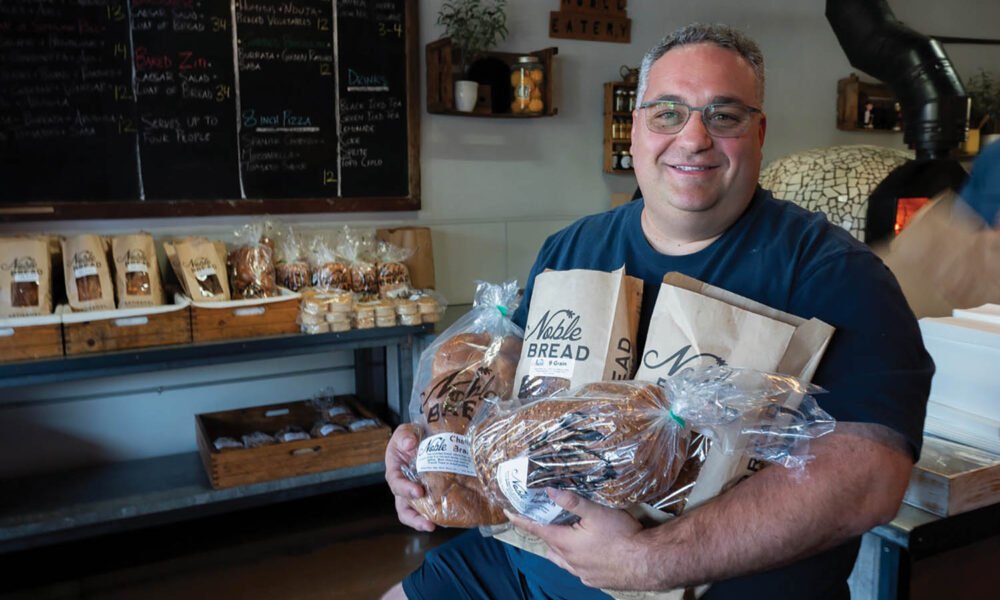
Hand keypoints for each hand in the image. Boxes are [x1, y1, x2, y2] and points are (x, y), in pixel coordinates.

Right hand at [384, 423, 434, 531]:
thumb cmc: (411, 436)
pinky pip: (434, 506)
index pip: (396, 484)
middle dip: (415, 519)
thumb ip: (404, 436)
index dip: (405, 490)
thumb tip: (410, 444)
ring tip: (437, 526)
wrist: (425, 437)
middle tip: (428, 523)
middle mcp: (405, 487)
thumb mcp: (405, 431)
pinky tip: (452, 514)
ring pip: (418, 512)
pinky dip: (441, 512)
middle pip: (405, 508)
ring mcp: (418, 492)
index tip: (418, 491)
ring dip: (426, 521)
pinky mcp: (432, 494)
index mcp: (395, 472)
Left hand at [505, 488, 645, 589]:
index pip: (536, 529)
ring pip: (562, 560)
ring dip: (560, 548)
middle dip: (545, 531)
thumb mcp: (597, 512)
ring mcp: (582, 573)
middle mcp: (569, 561)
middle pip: (549, 544)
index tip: (508, 513)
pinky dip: (577, 560)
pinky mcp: (595, 581)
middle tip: (547, 519)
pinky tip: (588, 553)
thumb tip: (549, 491)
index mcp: (565, 543)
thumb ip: (573, 502)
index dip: (521, 519)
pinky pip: (578, 570)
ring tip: (566, 536)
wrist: (647, 563)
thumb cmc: (623, 536)